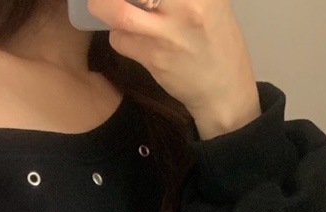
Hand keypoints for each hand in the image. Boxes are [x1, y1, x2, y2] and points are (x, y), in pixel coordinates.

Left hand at [85, 0, 260, 140]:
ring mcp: (169, 33)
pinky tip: (127, 35)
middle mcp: (187, 6)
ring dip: (103, 6)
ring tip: (100, 4)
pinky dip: (117, 35)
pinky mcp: (154, 58)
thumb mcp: (213, 2)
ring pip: (120, 12)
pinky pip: (121, 40)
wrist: (224, 88)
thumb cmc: (217, 39)